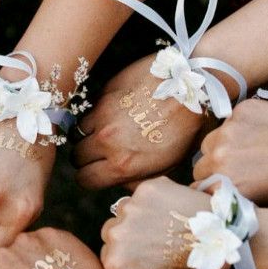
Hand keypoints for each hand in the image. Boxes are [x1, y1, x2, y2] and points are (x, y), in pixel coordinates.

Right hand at [72, 53, 210, 188]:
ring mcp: (103, 117)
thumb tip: (121, 181)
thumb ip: (139, 177)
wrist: (190, 87)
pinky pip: (88, 111)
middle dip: (87, 158)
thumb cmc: (186, 128)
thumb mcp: (169, 165)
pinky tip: (111, 115)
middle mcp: (107, 141)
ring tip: (106, 132)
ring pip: (78, 134)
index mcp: (123, 164)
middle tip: (101, 153)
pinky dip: (94, 116)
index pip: (84, 180)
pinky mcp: (104, 95)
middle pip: (77, 157)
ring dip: (88, 136)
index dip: (90, 179)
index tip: (97, 173)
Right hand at [100, 177, 214, 268]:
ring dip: (140, 213)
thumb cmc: (195, 267)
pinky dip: (157, 198)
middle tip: (155, 238)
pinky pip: (144, 192)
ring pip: (125, 209)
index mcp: (114, 263)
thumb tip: (128, 263)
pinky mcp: (147, 190)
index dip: (126, 251)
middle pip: (111, 229)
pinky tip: (175, 209)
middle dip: (129, 232)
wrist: (224, 241)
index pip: (108, 251)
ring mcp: (130, 210)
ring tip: (168, 223)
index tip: (141, 251)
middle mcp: (115, 235)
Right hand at [193, 98, 267, 205]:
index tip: (222, 191)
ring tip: (250, 153)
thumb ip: (237, 199)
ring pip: (211, 142)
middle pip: (200, 165)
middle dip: (214, 170)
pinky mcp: (242, 110)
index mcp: (227, 184)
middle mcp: (221, 155)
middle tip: (238, 173)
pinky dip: (239, 130)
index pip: (197, 189)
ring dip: (223, 148)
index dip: (211, 191)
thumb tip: (220, 199)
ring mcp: (230, 129)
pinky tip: (262, 135)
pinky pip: (228, 123)